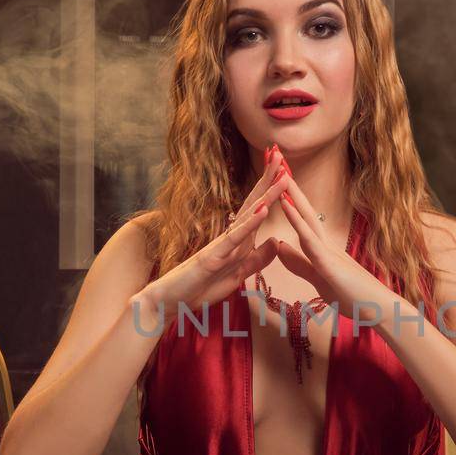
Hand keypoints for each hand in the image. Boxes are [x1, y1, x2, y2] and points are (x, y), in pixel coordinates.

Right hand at [139, 146, 291, 322]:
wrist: (170, 302)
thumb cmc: (200, 288)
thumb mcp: (238, 274)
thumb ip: (257, 259)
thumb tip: (277, 240)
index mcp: (237, 241)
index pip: (258, 210)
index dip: (272, 190)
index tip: (285, 169)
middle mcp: (230, 237)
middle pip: (254, 203)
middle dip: (268, 179)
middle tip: (279, 152)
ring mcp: (221, 245)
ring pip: (248, 214)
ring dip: (266, 193)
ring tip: (280, 173)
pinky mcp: (212, 257)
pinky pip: (234, 238)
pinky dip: (250, 223)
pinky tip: (263, 209)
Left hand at [272, 171, 391, 322]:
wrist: (379, 312)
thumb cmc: (353, 298)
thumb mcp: (319, 279)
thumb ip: (300, 263)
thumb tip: (279, 245)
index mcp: (321, 249)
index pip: (300, 217)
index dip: (286, 195)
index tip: (275, 174)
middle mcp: (325, 243)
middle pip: (302, 208)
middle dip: (287, 182)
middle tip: (274, 154)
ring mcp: (328, 251)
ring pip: (305, 216)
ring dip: (290, 192)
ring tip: (277, 168)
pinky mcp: (329, 264)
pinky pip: (309, 238)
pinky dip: (295, 219)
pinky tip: (284, 203)